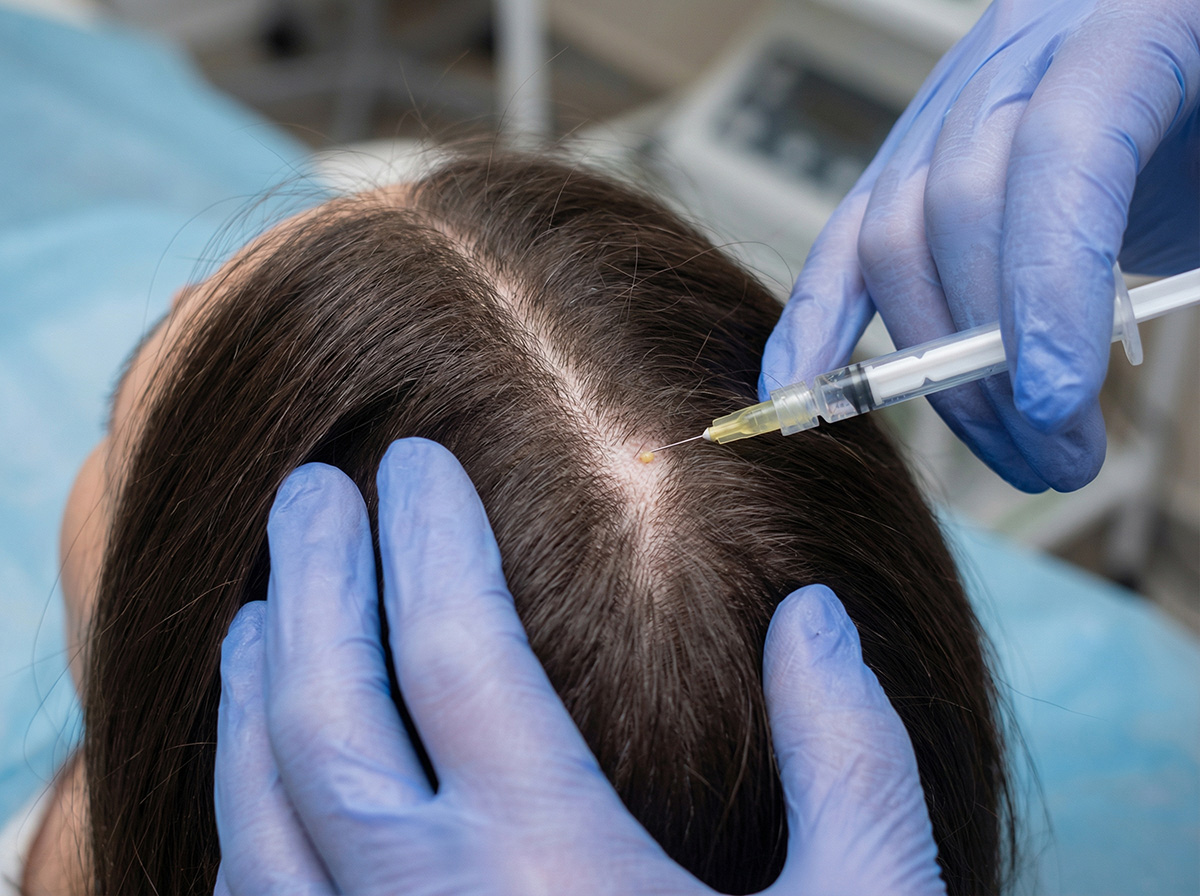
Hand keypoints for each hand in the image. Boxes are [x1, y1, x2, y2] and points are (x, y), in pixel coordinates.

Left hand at [213, 438, 944, 894]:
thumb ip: (853, 761)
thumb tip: (814, 621)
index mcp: (559, 877)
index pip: (454, 650)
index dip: (427, 535)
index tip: (414, 459)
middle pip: (320, 714)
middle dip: (308, 581)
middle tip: (309, 491)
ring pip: (260, 811)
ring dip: (253, 690)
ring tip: (266, 607)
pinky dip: (245, 811)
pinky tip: (268, 768)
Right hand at [761, 0, 1199, 491]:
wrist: (1195, 84)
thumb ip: (1189, 252)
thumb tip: (1079, 382)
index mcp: (1130, 25)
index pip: (1059, 148)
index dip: (1046, 285)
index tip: (1056, 404)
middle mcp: (1024, 52)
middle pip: (958, 205)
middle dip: (994, 358)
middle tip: (1055, 455)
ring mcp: (952, 104)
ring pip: (893, 235)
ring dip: (936, 371)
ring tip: (1011, 450)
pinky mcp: (908, 160)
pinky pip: (848, 240)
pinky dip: (820, 321)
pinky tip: (803, 387)